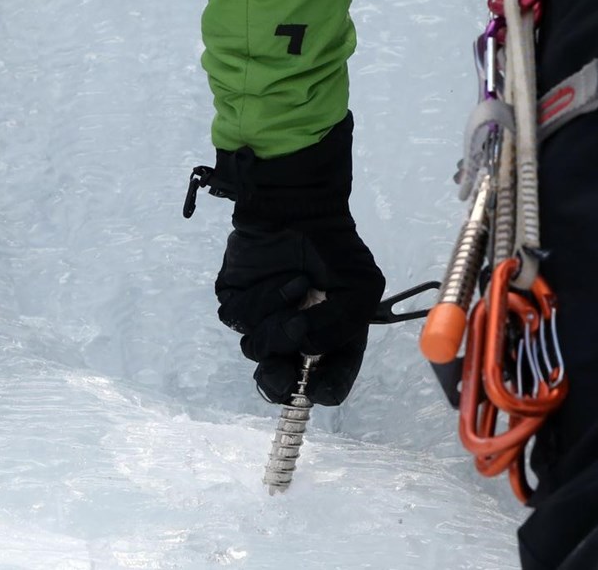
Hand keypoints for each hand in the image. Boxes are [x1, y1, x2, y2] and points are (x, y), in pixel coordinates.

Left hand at [205, 113, 384, 404]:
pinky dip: (262, 300)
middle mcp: (294, 338)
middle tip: (285, 373)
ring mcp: (263, 323)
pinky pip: (240, 319)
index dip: (323, 390)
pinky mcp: (237, 304)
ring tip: (299, 287)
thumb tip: (305, 346)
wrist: (298, 208)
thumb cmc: (335, 249)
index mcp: (329, 340)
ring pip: (258, 349)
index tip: (318, 390)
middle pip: (280, 381)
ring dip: (278, 323)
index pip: (327, 381)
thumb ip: (341, 326)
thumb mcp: (360, 288)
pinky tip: (282, 280)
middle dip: (281, 381)